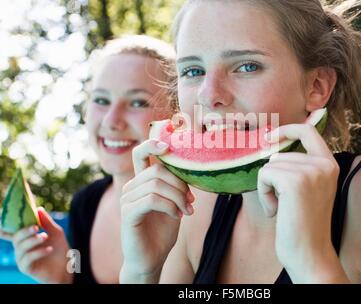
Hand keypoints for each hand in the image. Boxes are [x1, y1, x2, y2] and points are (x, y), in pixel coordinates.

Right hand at [8, 207, 71, 283]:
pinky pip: (27, 259)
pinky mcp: (26, 269)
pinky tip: (49, 249)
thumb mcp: (55, 233)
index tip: (1, 217)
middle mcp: (21, 248)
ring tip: (44, 237)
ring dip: (32, 241)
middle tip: (36, 227)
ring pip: (20, 248)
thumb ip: (47, 222)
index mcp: (26, 238)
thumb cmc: (59, 250)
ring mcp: (22, 259)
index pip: (12, 231)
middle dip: (24, 231)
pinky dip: (38, 252)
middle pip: (16, 238)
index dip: (4, 227)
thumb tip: (38, 208)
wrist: (67, 267)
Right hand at [119, 139, 192, 282]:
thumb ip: (177, 185)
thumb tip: (190, 168)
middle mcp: (131, 187)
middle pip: (157, 170)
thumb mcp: (174, 203)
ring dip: (178, 197)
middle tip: (191, 200)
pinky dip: (169, 206)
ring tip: (187, 210)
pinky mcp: (128, 213)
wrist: (152, 258)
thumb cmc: (163, 230)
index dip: (152, 144)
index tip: (168, 145)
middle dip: (179, 184)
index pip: (141, 154)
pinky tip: (177, 216)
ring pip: (156, 184)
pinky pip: (151, 199)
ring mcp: (127, 199)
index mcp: (142, 181)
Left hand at [258, 123, 342, 280]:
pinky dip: (263, 193)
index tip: (268, 138)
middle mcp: (324, 164)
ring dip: (267, 188)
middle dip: (272, 178)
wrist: (309, 253)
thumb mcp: (308, 188)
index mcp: (330, 164)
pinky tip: (275, 211)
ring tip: (281, 209)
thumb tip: (273, 148)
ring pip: (270, 165)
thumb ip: (299, 166)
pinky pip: (264, 174)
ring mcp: (311, 171)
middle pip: (280, 155)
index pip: (308, 130)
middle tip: (282, 202)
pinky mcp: (295, 182)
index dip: (286, 129)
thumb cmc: (302, 223)